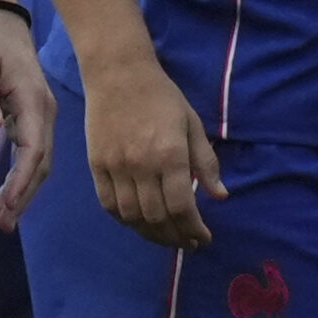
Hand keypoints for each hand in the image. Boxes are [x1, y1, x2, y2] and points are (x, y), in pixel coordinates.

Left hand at [0, 0, 55, 230]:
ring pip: (37, 164)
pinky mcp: (30, 120)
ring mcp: (39, 117)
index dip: (22, 180)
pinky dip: (20, 181)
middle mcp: (43, 112)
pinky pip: (30, 156)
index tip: (7, 205)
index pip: (34, 148)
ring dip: (22, 194)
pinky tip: (7, 200)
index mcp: (33, 100)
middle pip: (39, 163)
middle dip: (22, 197)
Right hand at [82, 55, 225, 250]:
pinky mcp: (97, 166)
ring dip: (151, 234)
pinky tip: (140, 223)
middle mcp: (142, 166)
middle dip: (175, 237)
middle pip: (157, 218)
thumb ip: (206, 162)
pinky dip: (125, 220)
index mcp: (170, 154)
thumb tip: (220, 196)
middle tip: (188, 243)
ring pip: (132, 217)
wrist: (119, 75)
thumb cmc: (162, 97)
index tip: (203, 238)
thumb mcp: (192, 124)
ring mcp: (116, 167)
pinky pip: (109, 205)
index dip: (193, 229)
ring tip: (167, 237)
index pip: (182, 206)